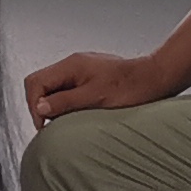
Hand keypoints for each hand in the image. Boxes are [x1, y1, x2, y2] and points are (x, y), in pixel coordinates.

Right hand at [24, 51, 176, 124]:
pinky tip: (78, 114)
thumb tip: (40, 108)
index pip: (35, 83)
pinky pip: (67, 90)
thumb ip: (65, 101)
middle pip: (40, 84)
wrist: (156, 78)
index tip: (44, 125)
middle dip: (40, 105)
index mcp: (70, 66)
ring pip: (53, 88)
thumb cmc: (131, 87)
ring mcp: (81, 70)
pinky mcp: (90, 78)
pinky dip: (66, 103)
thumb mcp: (96, 98)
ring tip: (66, 121)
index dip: (34, 105)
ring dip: (54, 105)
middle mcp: (73, 65)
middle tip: (51, 125)